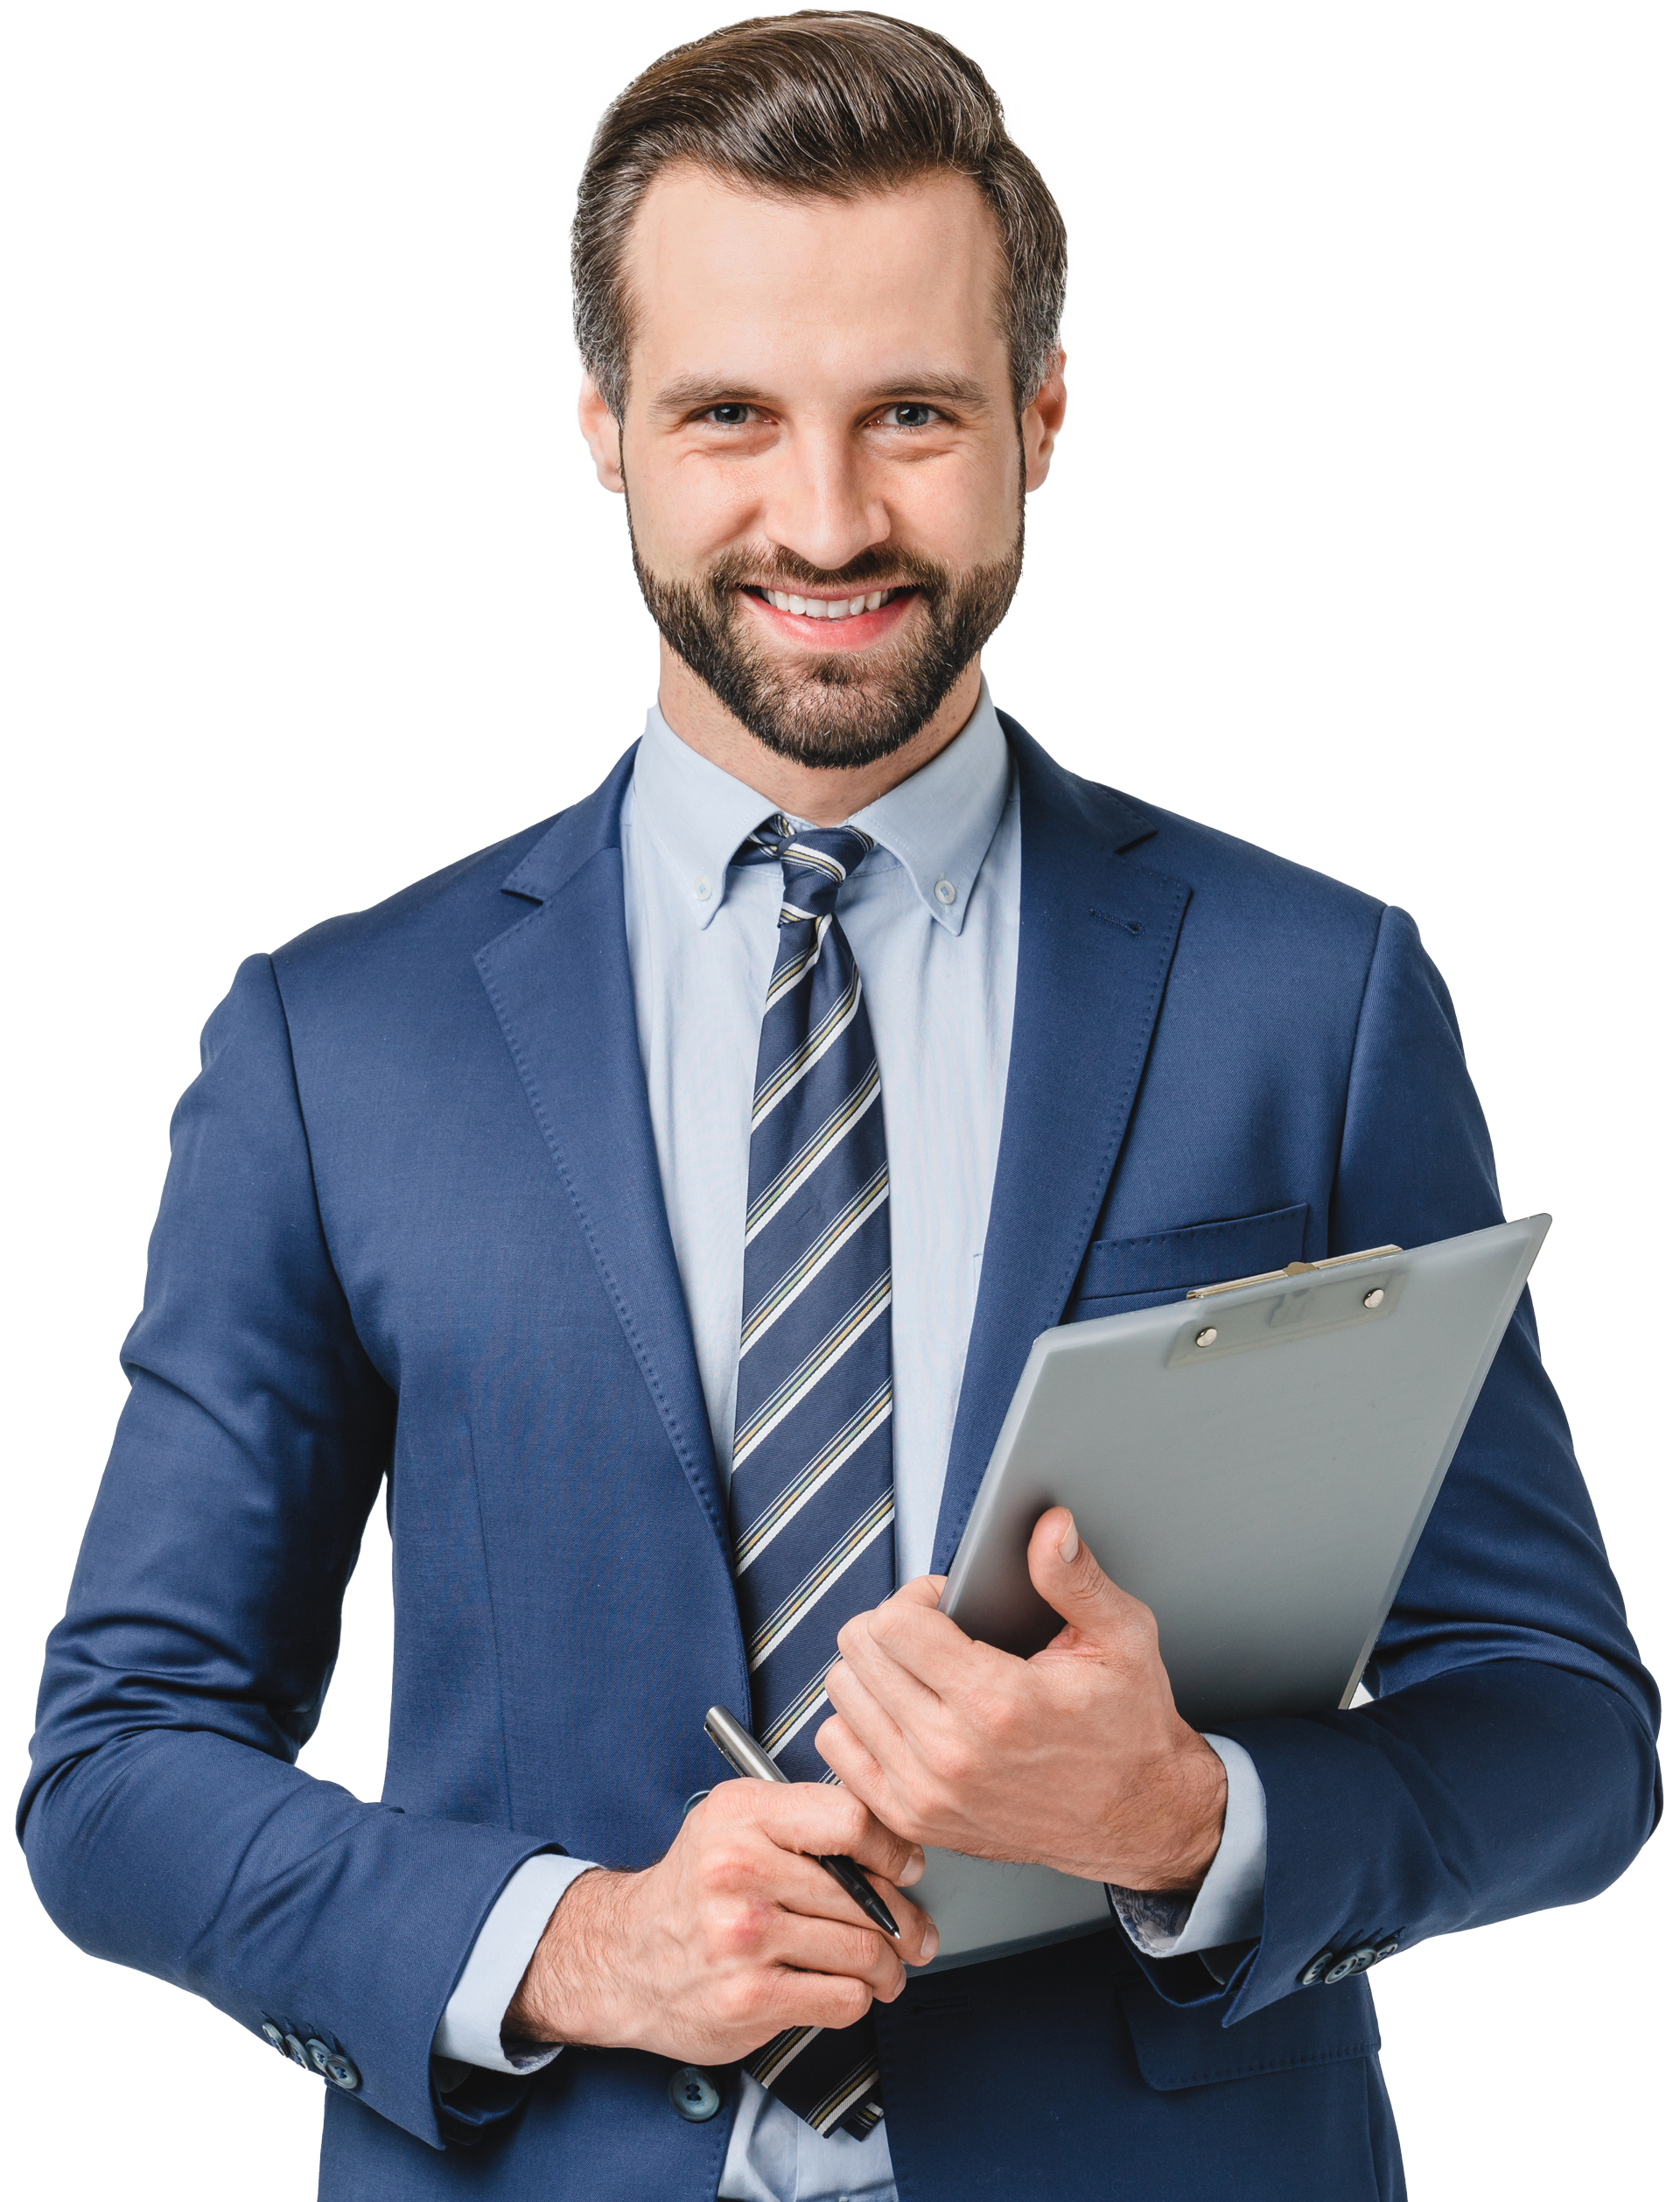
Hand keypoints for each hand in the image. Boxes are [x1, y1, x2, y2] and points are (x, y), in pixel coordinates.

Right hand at [502, 1779, 937, 2060]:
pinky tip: (845, 1989)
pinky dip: (857, 1998)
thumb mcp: (736, 1822)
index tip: (906, 1867)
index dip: (893, 1848)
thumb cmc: (693, 1889)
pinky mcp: (749, 1998)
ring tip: (888, 1968)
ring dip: (888, 1967)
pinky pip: (842, 1998)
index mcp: (742, 1814)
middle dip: (904, 1921)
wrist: (625, 1958)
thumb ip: (806, 1821)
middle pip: (864, 1895)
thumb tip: (893, 1846)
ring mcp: (743, 1938)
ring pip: (863, 1951)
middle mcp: (739, 1871)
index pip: (851, 1820)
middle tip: (913, 1933)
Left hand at [817, 1507, 1227, 1890]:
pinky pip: (839, 1746)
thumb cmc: (1128, 1729)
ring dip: (874, 1670)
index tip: (947, 1602)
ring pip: (844, 1695)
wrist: (1138, 1820)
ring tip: (921, 1671)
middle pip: (861, 1651)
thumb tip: (1049, 1528)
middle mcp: (951, 1753)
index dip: (919, 1596)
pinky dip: (860, 1722)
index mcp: (997, 1703)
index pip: (895, 1623)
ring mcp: (926, 1793)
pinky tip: (902, 1712)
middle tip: (936, 1633)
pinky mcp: (912, 1820)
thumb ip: (1075, 1579)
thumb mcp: (1121, 1640)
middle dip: (893, 1625)